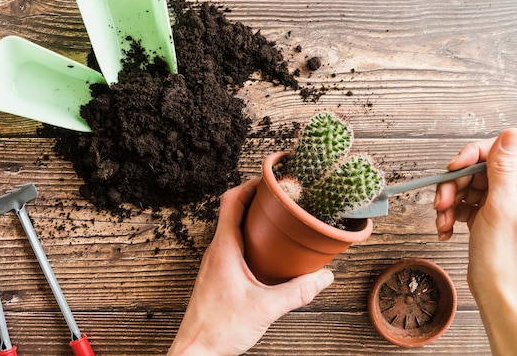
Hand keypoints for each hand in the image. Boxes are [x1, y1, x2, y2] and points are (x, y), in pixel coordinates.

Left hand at [168, 179, 333, 355]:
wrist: (195, 351)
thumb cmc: (218, 328)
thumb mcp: (265, 308)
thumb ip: (297, 292)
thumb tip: (323, 277)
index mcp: (224, 248)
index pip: (230, 201)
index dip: (249, 184)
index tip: (270, 179)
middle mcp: (217, 250)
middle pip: (233, 211)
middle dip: (258, 200)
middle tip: (282, 199)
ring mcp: (216, 263)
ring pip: (234, 229)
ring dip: (254, 220)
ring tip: (279, 222)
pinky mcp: (218, 275)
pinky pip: (234, 246)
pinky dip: (251, 240)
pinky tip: (269, 254)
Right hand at [434, 129, 516, 354]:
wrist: (496, 288)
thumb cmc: (502, 255)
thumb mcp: (500, 206)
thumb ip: (503, 168)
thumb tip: (510, 134)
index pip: (492, 152)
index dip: (469, 156)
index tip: (453, 168)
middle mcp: (510, 191)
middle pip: (473, 170)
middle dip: (452, 186)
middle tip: (442, 203)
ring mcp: (497, 203)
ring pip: (464, 187)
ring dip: (447, 203)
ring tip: (443, 221)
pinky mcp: (485, 216)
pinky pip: (462, 204)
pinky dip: (449, 214)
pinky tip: (446, 228)